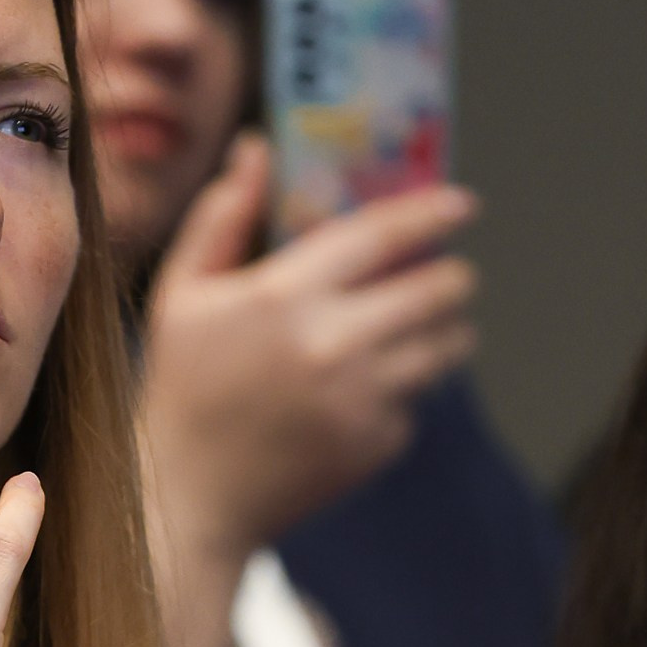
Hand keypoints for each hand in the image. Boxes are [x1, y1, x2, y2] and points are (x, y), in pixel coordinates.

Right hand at [139, 136, 477, 646]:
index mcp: (283, 295)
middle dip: (450, 276)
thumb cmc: (181, 388)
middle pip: (438, 289)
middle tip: (445, 277)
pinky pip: (418, 401)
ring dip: (444, 332)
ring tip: (416, 333)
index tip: (464, 204)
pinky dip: (403, 393)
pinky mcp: (376, 444)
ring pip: (446, 347)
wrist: (188, 498)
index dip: (432, 212)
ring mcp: (361, 398)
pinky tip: (360, 398)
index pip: (383, 235)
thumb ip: (222, 216)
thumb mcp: (182, 294)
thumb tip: (255, 148)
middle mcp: (331, 343)